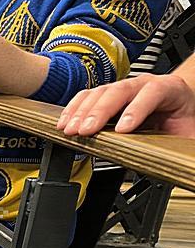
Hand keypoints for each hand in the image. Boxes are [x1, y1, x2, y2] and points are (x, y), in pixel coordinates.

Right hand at [57, 74, 194, 137]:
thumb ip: (182, 145)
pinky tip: (65, 122)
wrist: (179, 105)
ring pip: (99, 92)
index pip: (153, 92)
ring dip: (81, 111)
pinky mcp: (107, 95)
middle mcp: (144, 84)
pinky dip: (73, 109)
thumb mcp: (188, 134)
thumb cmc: (182, 119)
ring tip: (71, 130)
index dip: (137, 110)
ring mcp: (123, 87)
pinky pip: (86, 97)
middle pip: (119, 90)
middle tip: (87, 131)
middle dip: (100, 111)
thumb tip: (178, 163)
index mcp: (170, 89)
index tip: (123, 130)